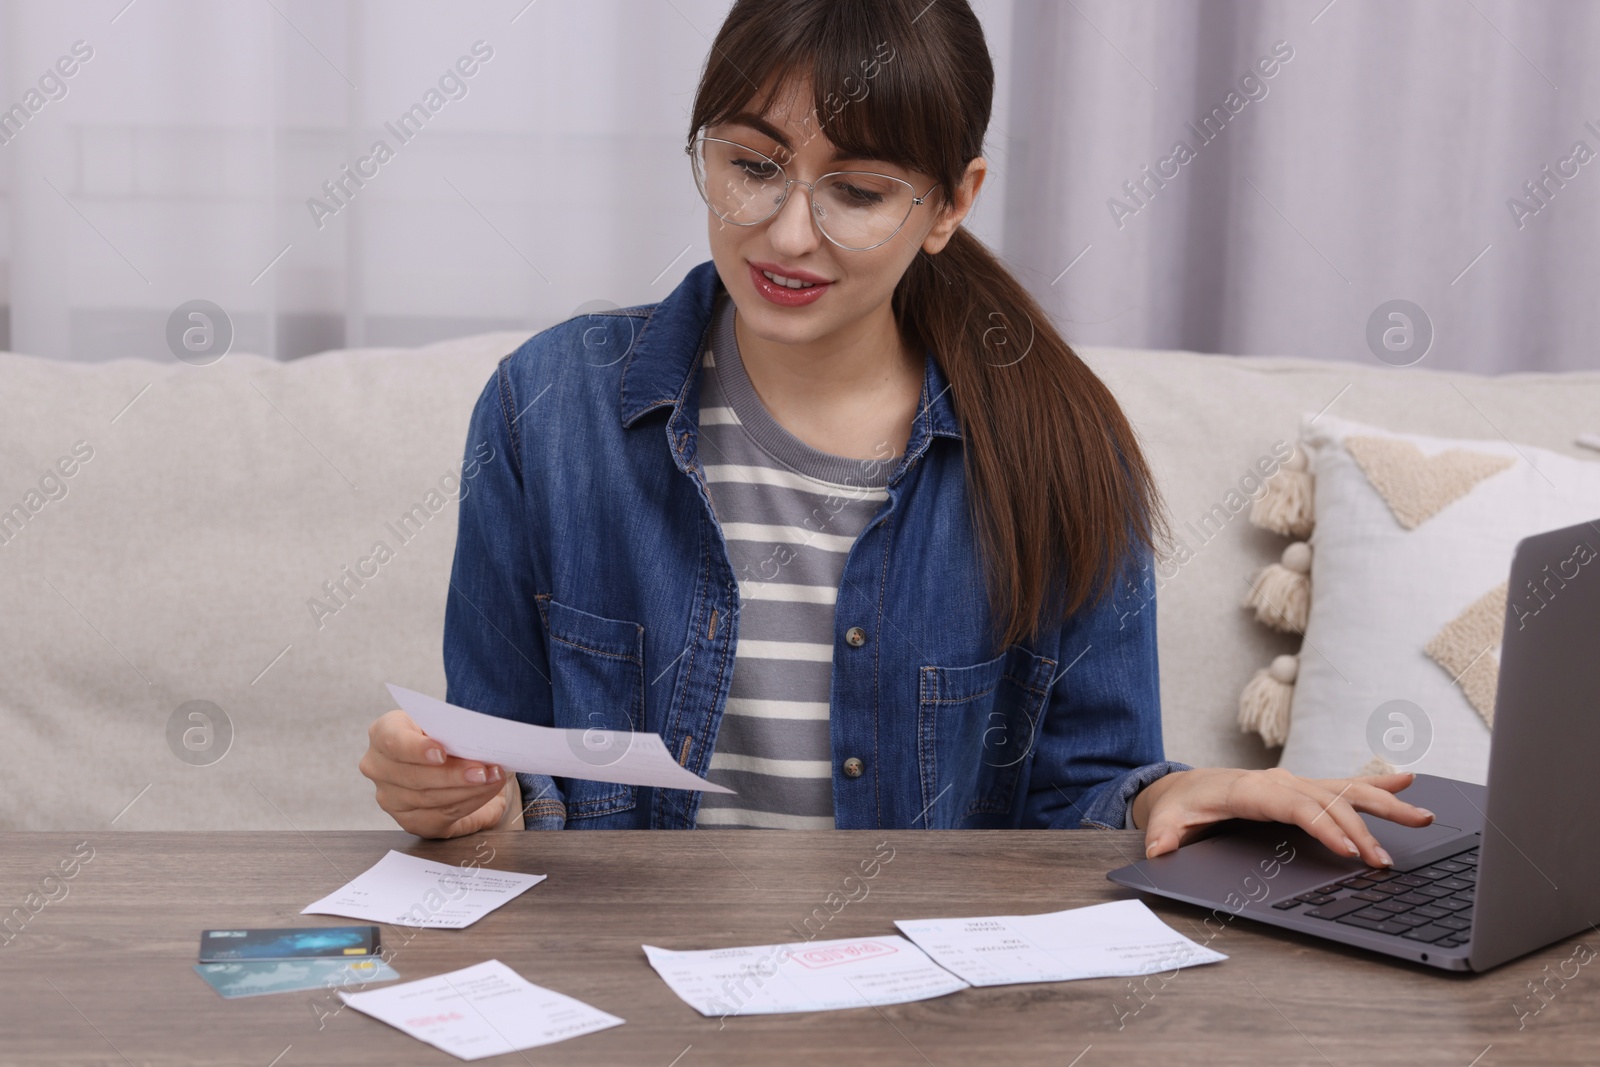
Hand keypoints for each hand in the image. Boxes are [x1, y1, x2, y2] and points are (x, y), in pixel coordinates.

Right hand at [359, 709, 509, 837]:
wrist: (448, 761)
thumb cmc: (445, 736)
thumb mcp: (446, 725)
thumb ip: (454, 730)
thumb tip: (482, 739)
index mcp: (383, 733)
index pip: (393, 741)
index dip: (416, 749)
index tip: (442, 752)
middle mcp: (379, 767)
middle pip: (414, 776)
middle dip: (454, 774)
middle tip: (484, 770)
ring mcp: (390, 798)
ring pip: (429, 798)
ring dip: (468, 790)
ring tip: (493, 778)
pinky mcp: (410, 821)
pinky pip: (441, 815)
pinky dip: (470, 802)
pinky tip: (487, 792)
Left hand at [1131, 767, 1435, 867]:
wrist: (1183, 787)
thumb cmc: (1180, 806)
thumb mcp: (1165, 822)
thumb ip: (1162, 836)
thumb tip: (1159, 849)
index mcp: (1250, 790)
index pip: (1295, 807)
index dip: (1324, 826)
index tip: (1348, 850)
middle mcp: (1279, 782)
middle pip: (1328, 800)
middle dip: (1359, 830)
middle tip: (1383, 860)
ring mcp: (1294, 782)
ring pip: (1346, 789)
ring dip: (1384, 804)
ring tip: (1422, 816)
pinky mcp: (1303, 788)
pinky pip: (1344, 785)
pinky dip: (1377, 784)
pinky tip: (1408, 781)